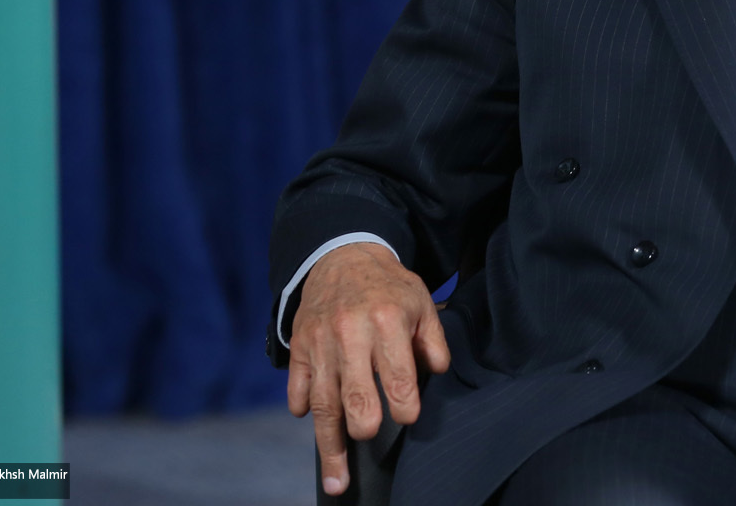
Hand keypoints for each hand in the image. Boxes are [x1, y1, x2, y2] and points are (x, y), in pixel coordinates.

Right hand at [286, 243, 450, 495]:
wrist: (343, 256)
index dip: (404, 406)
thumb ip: (433, 341)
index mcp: (387, 322)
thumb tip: (437, 373)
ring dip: (329, 444)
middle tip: (370, 438)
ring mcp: (321, 342)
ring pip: (323, 402)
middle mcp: (351, 334)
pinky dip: (302, 407)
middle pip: (355, 395)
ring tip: (337, 480)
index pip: (397, 377)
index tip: (407, 418)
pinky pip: (298, 386)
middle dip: (364, 425)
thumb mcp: (421, 303)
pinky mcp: (300, 346)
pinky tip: (311, 423)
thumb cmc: (389, 286)